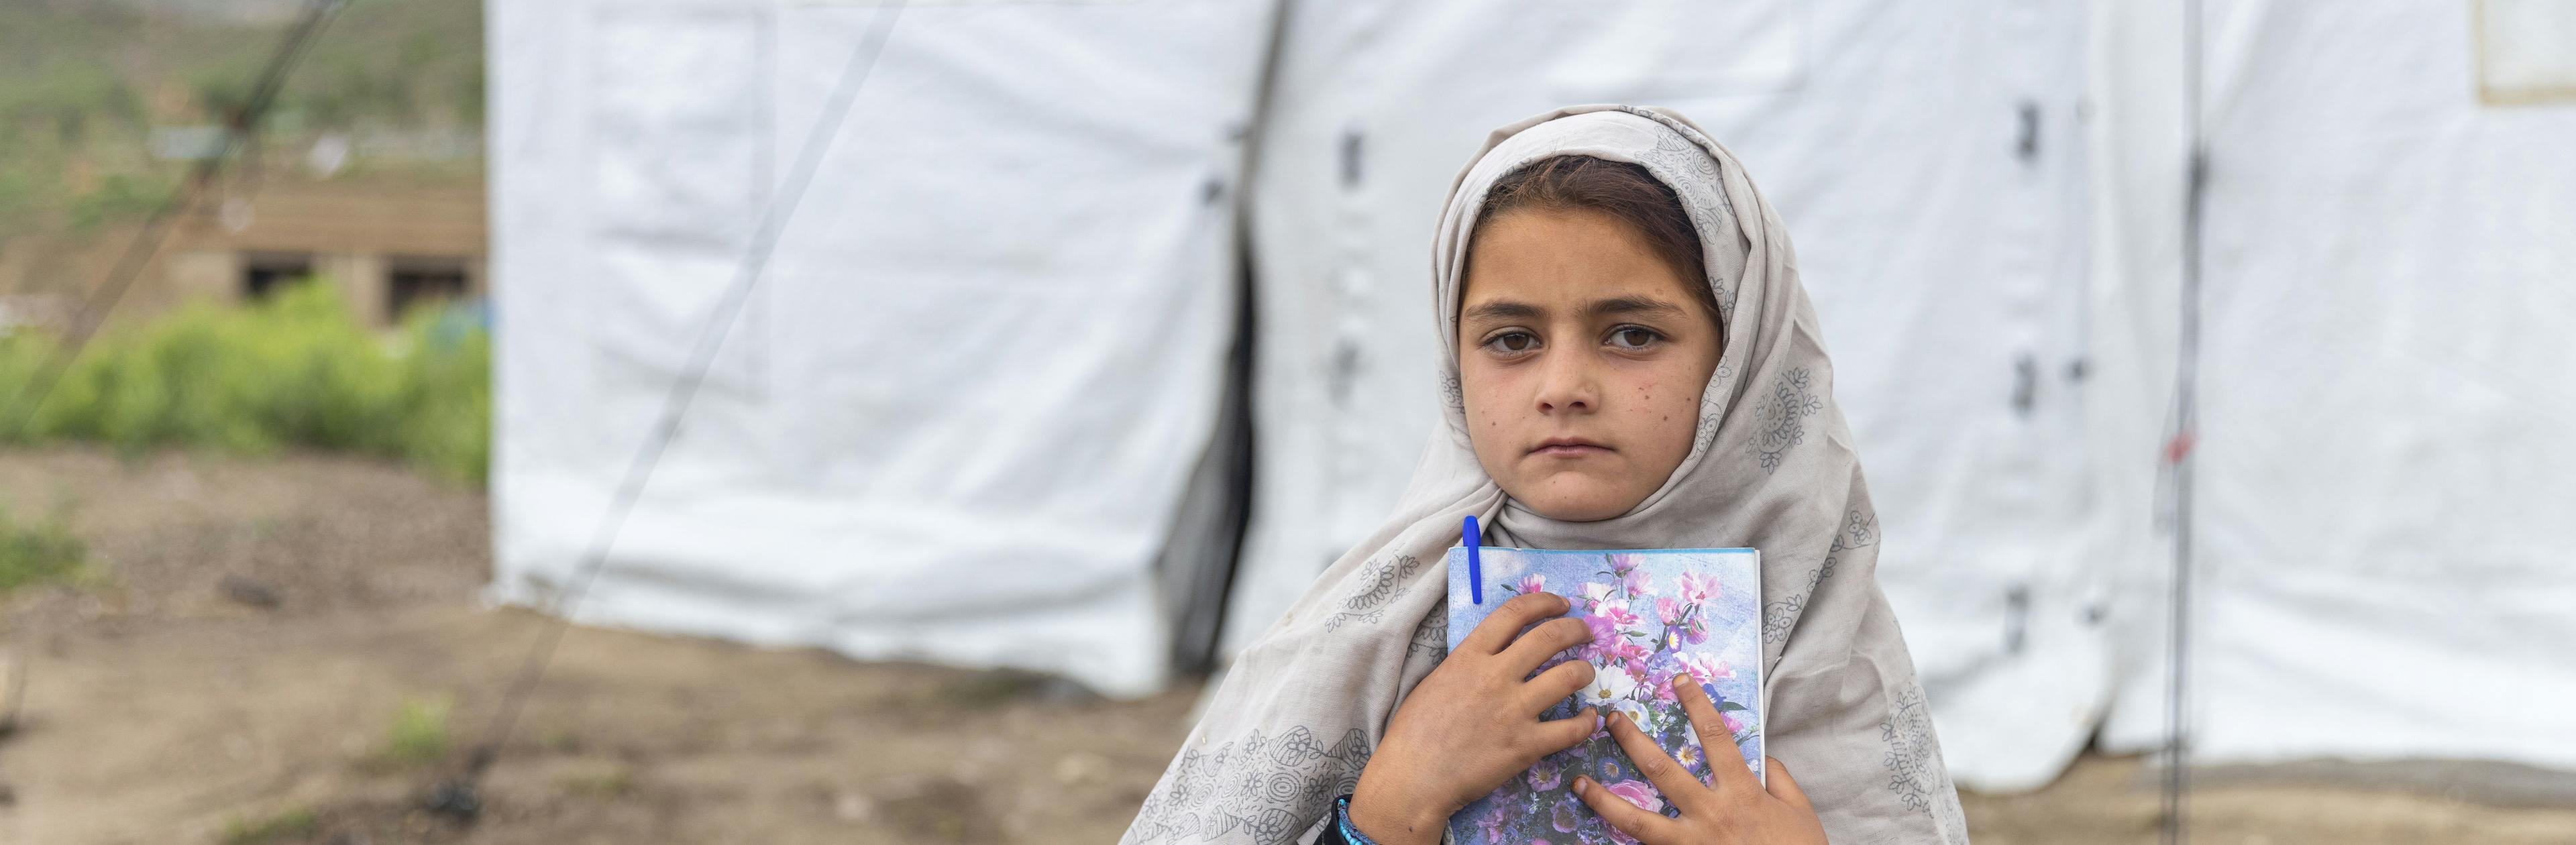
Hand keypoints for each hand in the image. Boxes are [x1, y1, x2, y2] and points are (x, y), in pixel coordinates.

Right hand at [1349, 592, 1600, 844]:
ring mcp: (1513, 710)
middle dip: (1577, 629)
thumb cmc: (1413, 732)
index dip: (1544, 602)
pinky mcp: (1526, 745)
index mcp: (1469, 656)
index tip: (1561, 605)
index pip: (1514, 613)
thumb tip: (1492, 658)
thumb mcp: (1435, 681)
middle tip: (1587, 632)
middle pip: (1550, 637)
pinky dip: (1586, 721)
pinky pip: (1571, 728)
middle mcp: (1495, 676)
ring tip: (1586, 673)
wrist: (1412, 778)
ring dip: (1585, 670)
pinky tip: (1588, 718)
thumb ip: (1467, 664)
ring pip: (1569, 676)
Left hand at [1571, 675, 1826, 844]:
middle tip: (1611, 719)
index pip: (1715, 737)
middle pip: (1662, 770)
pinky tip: (1600, 832)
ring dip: (1605, 800)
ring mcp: (1693, 843)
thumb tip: (1762, 757)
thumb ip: (1779, 778)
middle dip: (1633, 741)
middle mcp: (1711, 813)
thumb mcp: (1800, 811)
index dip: (1697, 704)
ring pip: (1639, 821)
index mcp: (1742, 792)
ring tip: (1579, 784)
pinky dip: (1623, 841)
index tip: (1679, 680)